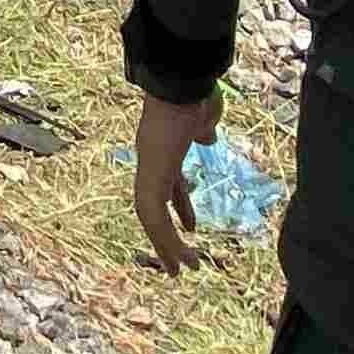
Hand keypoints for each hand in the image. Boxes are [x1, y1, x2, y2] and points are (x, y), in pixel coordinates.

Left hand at [131, 89, 220, 272]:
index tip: (191, 226)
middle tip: (176, 262)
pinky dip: (166, 239)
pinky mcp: (149, 177)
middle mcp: (150, 160)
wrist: (183, 83)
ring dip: (164, 245)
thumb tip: (206, 136)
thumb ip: (203, 130)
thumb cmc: (195, 94)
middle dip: (165, 234)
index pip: (168, 184)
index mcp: (163, 149)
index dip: (180, 205)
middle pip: (154, 206)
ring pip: (150, 217)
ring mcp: (147, 168)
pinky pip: (153, 217)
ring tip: (180, 270)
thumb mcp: (203, 118)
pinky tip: (181, 257)